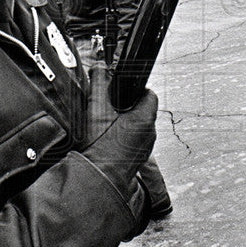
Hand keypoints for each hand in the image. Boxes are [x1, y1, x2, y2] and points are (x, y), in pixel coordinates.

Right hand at [80, 63, 157, 221]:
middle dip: (127, 107)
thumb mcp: (96, 109)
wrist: (98, 179)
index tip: (121, 90)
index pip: (148, 94)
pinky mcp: (137, 160)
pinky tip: (107, 141)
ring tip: (105, 125)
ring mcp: (144, 149)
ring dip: (124, 124)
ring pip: (138, 128)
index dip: (135, 89)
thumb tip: (99, 67)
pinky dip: (123, 139)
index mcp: (144, 119)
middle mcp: (149, 134)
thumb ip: (98, 84)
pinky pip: (133, 143)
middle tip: (109, 107)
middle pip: (142, 111)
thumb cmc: (99, 145)